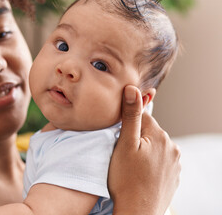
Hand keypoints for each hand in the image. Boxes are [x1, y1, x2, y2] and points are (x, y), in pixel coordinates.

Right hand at [108, 85, 180, 214]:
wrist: (138, 212)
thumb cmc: (126, 180)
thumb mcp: (124, 144)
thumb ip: (130, 116)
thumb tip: (132, 88)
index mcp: (159, 136)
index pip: (142, 117)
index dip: (126, 125)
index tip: (117, 137)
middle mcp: (171, 147)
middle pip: (149, 132)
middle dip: (136, 137)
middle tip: (121, 154)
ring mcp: (174, 163)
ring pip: (154, 146)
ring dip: (143, 150)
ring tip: (130, 166)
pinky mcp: (173, 175)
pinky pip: (159, 161)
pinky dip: (150, 163)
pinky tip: (140, 174)